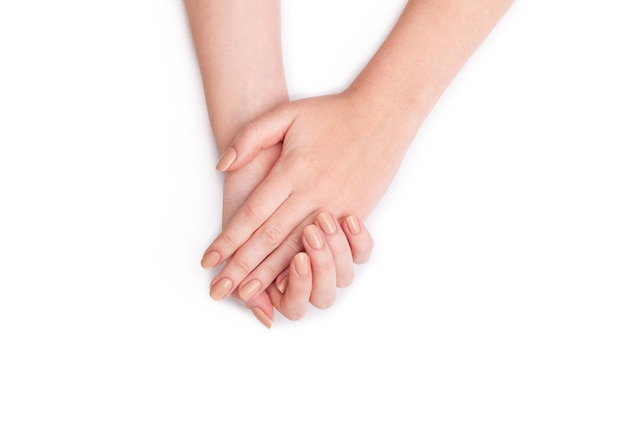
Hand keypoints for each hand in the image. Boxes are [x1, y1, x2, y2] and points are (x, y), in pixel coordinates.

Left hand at [202, 88, 417, 299]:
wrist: (382, 114)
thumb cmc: (332, 113)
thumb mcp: (286, 114)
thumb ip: (251, 137)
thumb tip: (223, 165)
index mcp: (291, 171)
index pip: (252, 214)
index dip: (228, 240)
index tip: (208, 260)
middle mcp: (311, 193)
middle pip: (269, 238)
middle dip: (241, 266)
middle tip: (219, 289)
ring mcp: (335, 206)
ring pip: (296, 248)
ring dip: (269, 273)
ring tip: (247, 294)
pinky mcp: (355, 213)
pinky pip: (327, 248)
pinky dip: (309, 266)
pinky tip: (292, 282)